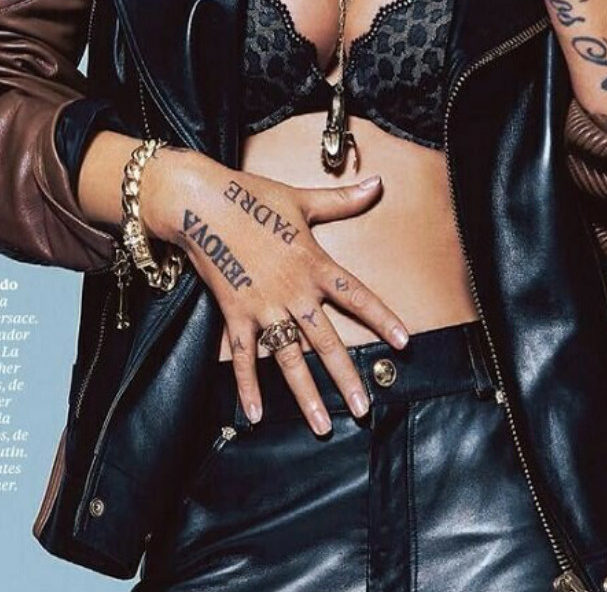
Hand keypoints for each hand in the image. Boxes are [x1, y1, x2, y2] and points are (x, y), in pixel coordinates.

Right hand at [142, 152, 408, 434]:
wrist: (202, 202)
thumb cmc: (253, 196)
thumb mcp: (302, 198)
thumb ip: (342, 200)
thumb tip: (377, 183)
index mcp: (313, 263)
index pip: (356, 296)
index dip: (382, 318)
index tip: (404, 343)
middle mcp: (293, 290)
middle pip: (326, 340)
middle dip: (346, 376)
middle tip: (364, 408)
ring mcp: (263, 305)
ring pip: (290, 357)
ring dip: (306, 393)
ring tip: (322, 424)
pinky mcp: (235, 312)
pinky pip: (243, 355)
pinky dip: (248, 385)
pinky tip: (255, 414)